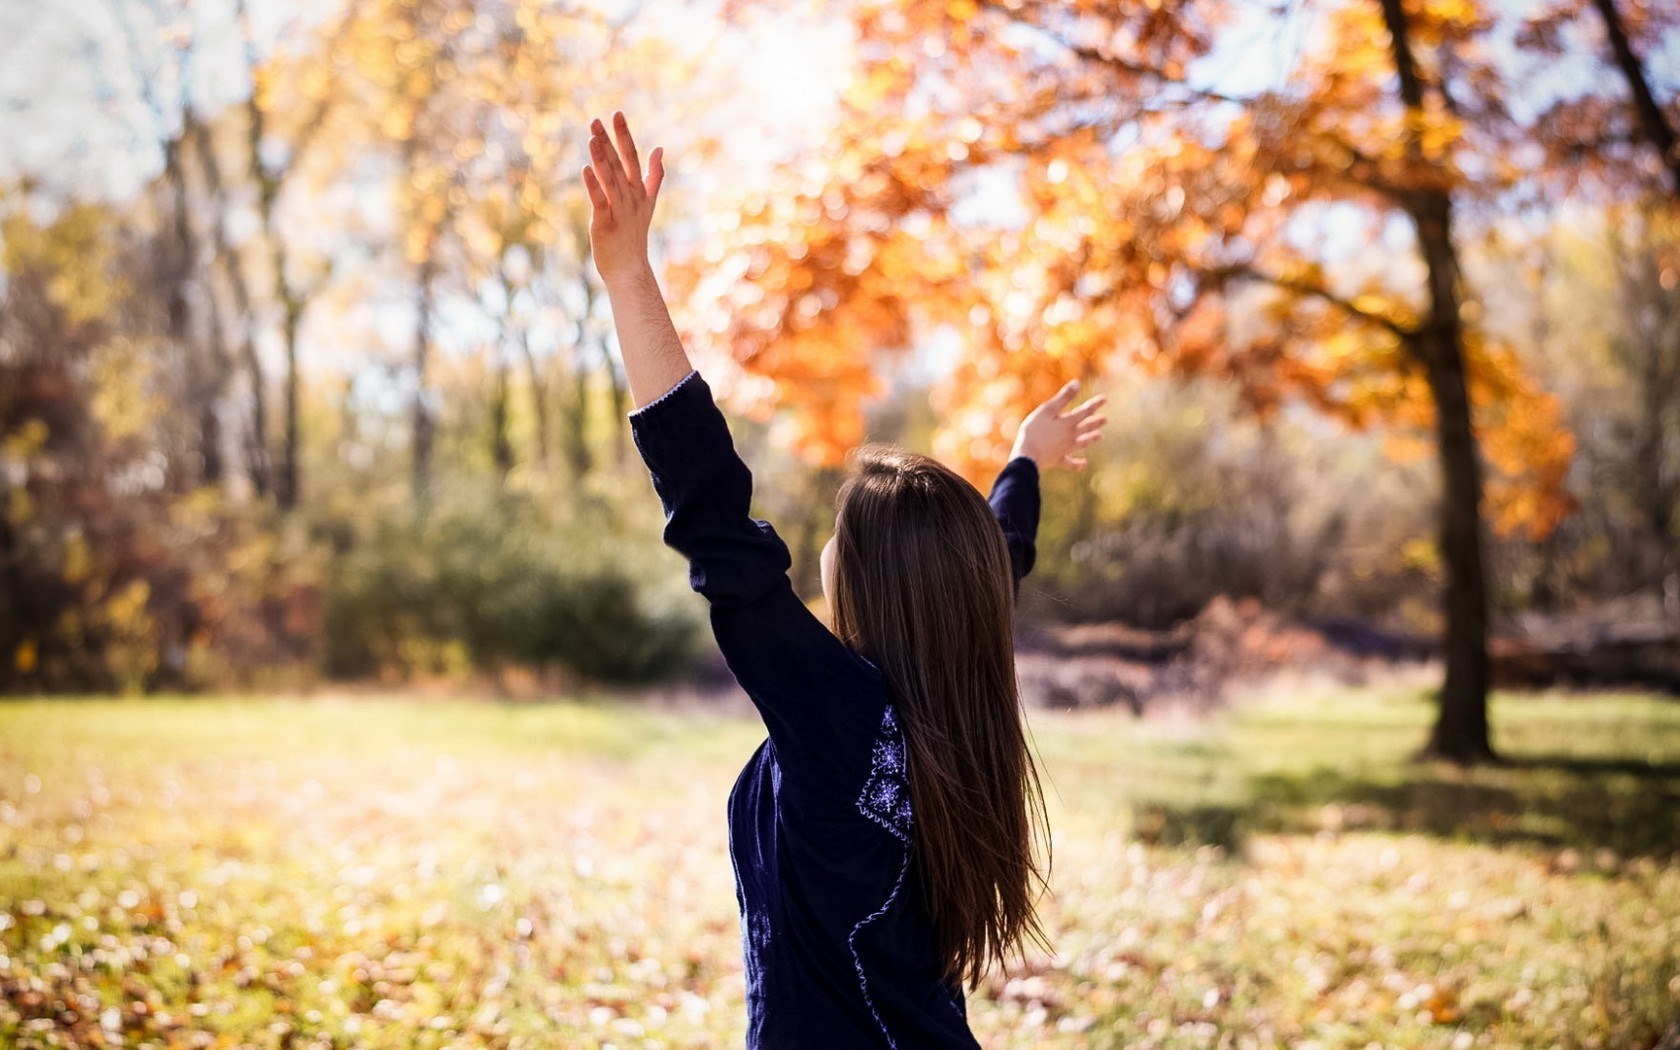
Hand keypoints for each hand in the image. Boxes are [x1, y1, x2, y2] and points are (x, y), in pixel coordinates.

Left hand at [583, 112, 665, 283]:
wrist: (630, 268)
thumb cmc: (634, 234)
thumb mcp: (648, 202)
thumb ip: (654, 175)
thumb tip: (659, 148)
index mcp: (639, 190)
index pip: (632, 157)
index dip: (624, 135)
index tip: (617, 113)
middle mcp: (631, 197)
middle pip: (619, 164)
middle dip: (608, 141)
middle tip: (596, 119)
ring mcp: (619, 210)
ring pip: (610, 180)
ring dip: (601, 159)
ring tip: (592, 138)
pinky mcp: (606, 223)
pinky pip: (600, 201)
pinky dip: (594, 186)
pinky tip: (586, 169)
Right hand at [1009, 380, 1107, 469]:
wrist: (1027, 456)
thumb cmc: (1034, 430)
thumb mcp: (1047, 410)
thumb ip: (1063, 398)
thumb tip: (1077, 383)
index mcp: (1068, 423)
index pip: (1085, 411)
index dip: (1095, 404)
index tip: (1105, 399)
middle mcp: (1070, 436)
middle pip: (1086, 427)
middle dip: (1095, 422)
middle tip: (1106, 419)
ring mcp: (1065, 449)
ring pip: (1081, 443)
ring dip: (1090, 439)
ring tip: (1100, 436)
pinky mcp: (1057, 460)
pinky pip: (1070, 462)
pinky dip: (1078, 464)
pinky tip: (1085, 464)